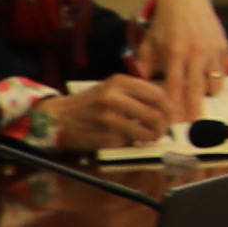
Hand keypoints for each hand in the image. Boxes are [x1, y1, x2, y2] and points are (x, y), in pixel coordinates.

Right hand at [37, 74, 177, 152]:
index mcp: (120, 82)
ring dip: (149, 138)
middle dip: (163, 127)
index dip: (168, 109)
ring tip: (145, 137)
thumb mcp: (111, 88)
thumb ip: (137, 94)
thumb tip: (166, 108)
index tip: (169, 116)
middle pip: (156, 116)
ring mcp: (109, 119)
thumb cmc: (89, 103)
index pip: (158, 95)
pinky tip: (121, 138)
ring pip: (145, 133)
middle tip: (160, 131)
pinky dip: (129, 144)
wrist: (57, 116)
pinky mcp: (103, 137)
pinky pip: (128, 144)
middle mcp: (114, 98)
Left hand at [138, 0, 227, 120]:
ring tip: (199, 100)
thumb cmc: (165, 23)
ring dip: (206, 94)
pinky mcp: (223, 48)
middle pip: (197, 89)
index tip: (172, 120)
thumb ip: (143, 65)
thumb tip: (141, 88)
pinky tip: (207, 81)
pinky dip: (216, 80)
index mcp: (175, 52)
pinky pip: (222, 72)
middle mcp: (196, 53)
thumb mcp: (149, 42)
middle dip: (195, 109)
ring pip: (214, 82)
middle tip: (195, 126)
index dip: (174, 104)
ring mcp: (212, 51)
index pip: (175, 85)